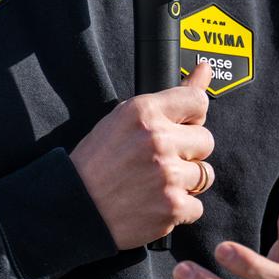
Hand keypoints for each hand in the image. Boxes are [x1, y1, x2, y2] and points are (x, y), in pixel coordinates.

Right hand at [69, 63, 215, 249]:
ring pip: (204, 175)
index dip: (191, 117)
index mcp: (144, 112)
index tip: (182, 127)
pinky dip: (179, 210)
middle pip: (206, 141)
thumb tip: (204, 69)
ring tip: (155, 184)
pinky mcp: (172, 207)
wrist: (73, 208)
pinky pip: (197, 207)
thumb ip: (171, 96)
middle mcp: (158, 140)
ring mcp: (167, 175)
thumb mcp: (124, 119)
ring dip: (185, 182)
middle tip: (159, 161)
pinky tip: (154, 204)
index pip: (198, 101)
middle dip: (188, 152)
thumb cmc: (96, 163)